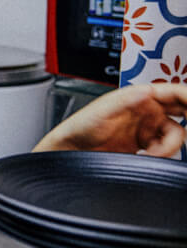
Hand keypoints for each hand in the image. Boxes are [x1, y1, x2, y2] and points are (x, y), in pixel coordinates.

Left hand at [34, 83, 186, 156]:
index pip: (175, 92)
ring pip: (177, 134)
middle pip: (183, 110)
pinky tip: (146, 155)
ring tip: (150, 152)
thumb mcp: (102, 111)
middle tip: (180, 131)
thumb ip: (125, 101)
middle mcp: (147, 111)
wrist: (71, 151)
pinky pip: (166, 149)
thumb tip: (146, 92)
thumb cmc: (79, 126)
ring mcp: (148, 129)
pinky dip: (162, 154)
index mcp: (139, 96)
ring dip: (170, 145)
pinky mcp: (146, 146)